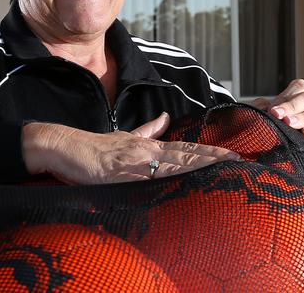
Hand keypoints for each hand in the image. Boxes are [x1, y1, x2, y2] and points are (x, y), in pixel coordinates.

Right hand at [22, 114, 239, 184]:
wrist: (64, 147)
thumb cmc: (92, 148)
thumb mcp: (123, 137)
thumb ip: (147, 131)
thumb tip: (164, 119)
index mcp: (147, 146)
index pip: (185, 148)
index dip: (209, 152)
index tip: (232, 155)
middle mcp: (145, 151)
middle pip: (185, 155)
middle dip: (212, 158)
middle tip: (238, 161)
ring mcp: (133, 161)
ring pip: (171, 164)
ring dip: (197, 166)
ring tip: (220, 169)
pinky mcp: (119, 173)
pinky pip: (146, 179)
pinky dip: (165, 180)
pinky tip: (180, 183)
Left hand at [251, 79, 303, 138]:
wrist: (269, 151)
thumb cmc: (265, 128)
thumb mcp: (260, 114)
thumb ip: (260, 106)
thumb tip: (263, 105)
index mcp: (294, 98)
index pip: (299, 86)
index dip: (288, 95)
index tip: (274, 110)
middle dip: (293, 107)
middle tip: (280, 116)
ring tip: (290, 123)